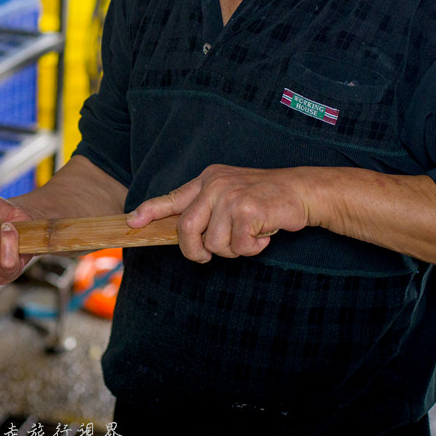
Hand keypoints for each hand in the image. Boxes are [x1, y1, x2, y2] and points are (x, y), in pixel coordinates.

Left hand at [126, 164, 311, 262]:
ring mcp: (230, 196)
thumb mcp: (232, 193)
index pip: (172, 197)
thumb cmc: (268, 198)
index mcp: (208, 179)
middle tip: (207, 256)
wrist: (303, 191)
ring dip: (233, 250)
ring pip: (214, 244)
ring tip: (250, 236)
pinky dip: (252, 249)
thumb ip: (209, 208)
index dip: (150, 211)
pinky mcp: (247, 211)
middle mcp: (215, 185)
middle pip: (186, 229)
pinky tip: (263, 235)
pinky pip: (238, 247)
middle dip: (194, 251)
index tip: (132, 222)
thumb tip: (187, 234)